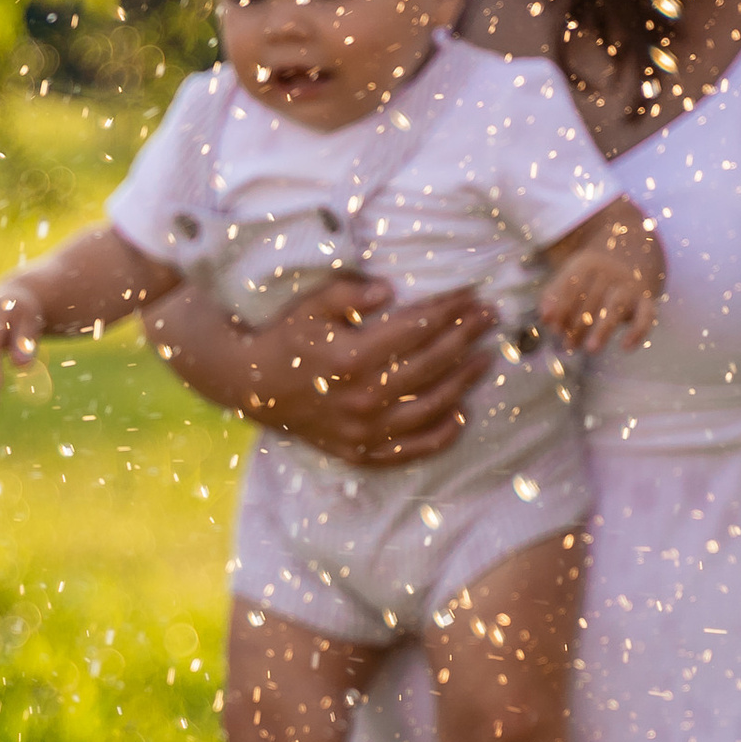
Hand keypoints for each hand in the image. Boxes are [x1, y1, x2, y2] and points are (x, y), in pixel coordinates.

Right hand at [151, 278, 499, 467]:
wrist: (251, 387)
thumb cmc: (286, 339)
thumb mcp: (311, 305)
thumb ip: (350, 292)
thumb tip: (391, 289)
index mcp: (351, 360)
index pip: (417, 330)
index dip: (451, 311)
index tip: (474, 295)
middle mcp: (360, 400)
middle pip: (431, 366)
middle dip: (466, 338)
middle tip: (489, 318)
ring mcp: (361, 431)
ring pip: (429, 408)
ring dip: (463, 382)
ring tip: (484, 359)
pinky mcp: (358, 452)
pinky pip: (409, 450)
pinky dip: (439, 435)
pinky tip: (461, 414)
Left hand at [539, 248, 657, 353]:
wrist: (626, 264)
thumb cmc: (585, 282)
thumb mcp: (567, 282)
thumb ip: (553, 298)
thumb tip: (545, 318)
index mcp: (588, 264)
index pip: (573, 282)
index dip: (561, 303)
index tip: (549, 322)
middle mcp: (611, 273)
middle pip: (593, 298)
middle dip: (578, 324)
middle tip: (568, 345)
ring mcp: (630, 287)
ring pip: (616, 305)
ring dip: (603, 328)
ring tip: (591, 349)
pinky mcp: (645, 302)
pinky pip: (646, 315)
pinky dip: (638, 331)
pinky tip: (626, 347)